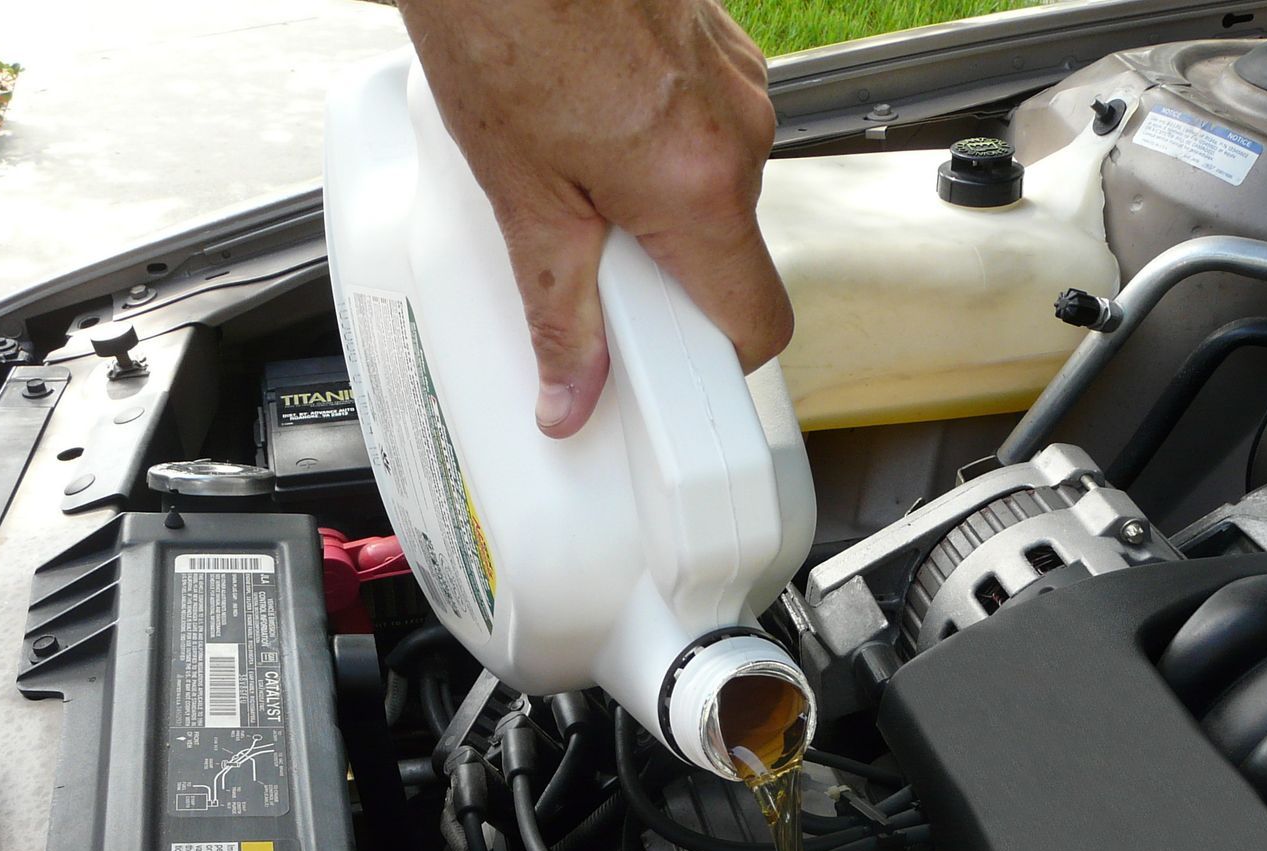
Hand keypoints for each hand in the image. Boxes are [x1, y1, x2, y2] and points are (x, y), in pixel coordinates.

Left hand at [397, 0, 793, 437]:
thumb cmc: (507, 22)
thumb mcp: (522, 198)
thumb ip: (557, 311)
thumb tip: (570, 397)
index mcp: (699, 188)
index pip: (759, 322)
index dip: (717, 362)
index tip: (670, 371)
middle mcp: (738, 133)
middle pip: (730, 253)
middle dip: (666, 273)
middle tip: (588, 260)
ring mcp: (737, 80)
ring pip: (715, 187)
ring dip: (658, 202)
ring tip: (574, 170)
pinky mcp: (719, 43)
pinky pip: (704, 127)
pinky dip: (657, 143)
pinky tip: (588, 116)